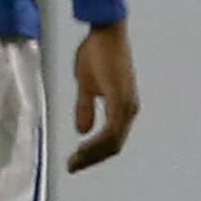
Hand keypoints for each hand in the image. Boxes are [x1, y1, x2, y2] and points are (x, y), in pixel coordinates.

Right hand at [68, 19, 138, 170]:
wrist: (106, 33)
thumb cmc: (96, 54)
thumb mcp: (86, 85)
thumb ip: (86, 108)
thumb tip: (82, 130)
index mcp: (121, 108)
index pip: (111, 140)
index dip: (93, 154)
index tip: (74, 162)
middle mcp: (128, 110)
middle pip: (113, 146)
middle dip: (92, 159)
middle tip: (71, 167)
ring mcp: (127, 106)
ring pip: (114, 141)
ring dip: (93, 154)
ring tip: (74, 161)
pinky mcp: (121, 100)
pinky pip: (111, 129)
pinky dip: (97, 141)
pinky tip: (83, 145)